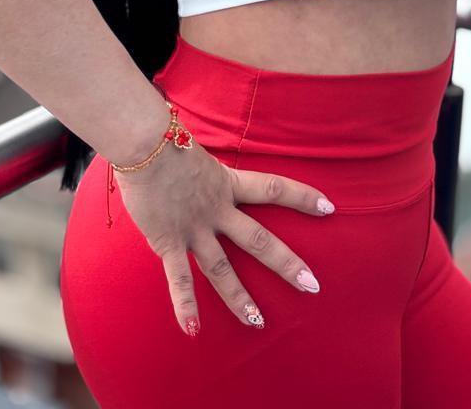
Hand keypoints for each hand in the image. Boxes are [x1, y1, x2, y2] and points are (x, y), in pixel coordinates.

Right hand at [112, 134, 333, 337]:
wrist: (141, 143)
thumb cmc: (162, 140)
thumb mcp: (196, 152)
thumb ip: (205, 169)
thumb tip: (203, 168)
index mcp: (227, 183)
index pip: (273, 188)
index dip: (302, 196)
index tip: (329, 206)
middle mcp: (216, 209)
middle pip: (258, 240)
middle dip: (286, 263)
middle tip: (312, 285)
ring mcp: (194, 228)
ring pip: (222, 269)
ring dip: (240, 298)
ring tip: (258, 323)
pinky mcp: (169, 241)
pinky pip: (179, 278)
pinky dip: (185, 305)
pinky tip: (193, 330)